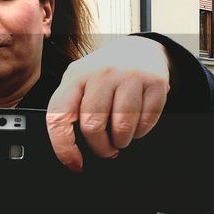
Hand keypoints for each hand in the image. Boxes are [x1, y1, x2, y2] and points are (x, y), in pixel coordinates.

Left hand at [46, 36, 170, 171]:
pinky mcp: (155, 82)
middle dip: (100, 147)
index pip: (59, 116)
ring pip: (122, 127)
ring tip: (120, 136)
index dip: (64, 147)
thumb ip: (71, 110)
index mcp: (75, 76)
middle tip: (105, 148)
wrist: (140, 49)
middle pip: (93, 126)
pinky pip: (146, 122)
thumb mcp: (80, 82)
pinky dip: (141, 131)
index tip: (74, 164)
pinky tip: (136, 122)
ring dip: (121, 141)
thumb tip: (71, 153)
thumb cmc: (105, 74)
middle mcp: (101, 73)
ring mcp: (130, 75)